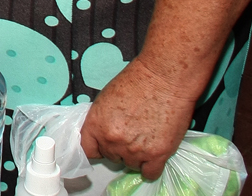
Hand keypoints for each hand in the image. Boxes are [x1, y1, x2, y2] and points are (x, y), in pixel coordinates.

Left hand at [81, 57, 194, 179]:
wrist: (164, 79)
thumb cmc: (137, 82)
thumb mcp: (105, 100)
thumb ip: (100, 121)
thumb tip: (101, 135)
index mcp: (96, 124)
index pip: (87, 150)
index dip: (96, 148)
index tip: (102, 147)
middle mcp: (112, 140)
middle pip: (110, 157)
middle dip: (118, 148)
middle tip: (130, 132)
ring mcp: (134, 150)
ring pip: (131, 165)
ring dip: (136, 156)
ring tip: (145, 136)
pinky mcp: (157, 155)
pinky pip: (150, 173)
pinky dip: (151, 166)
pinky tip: (153, 152)